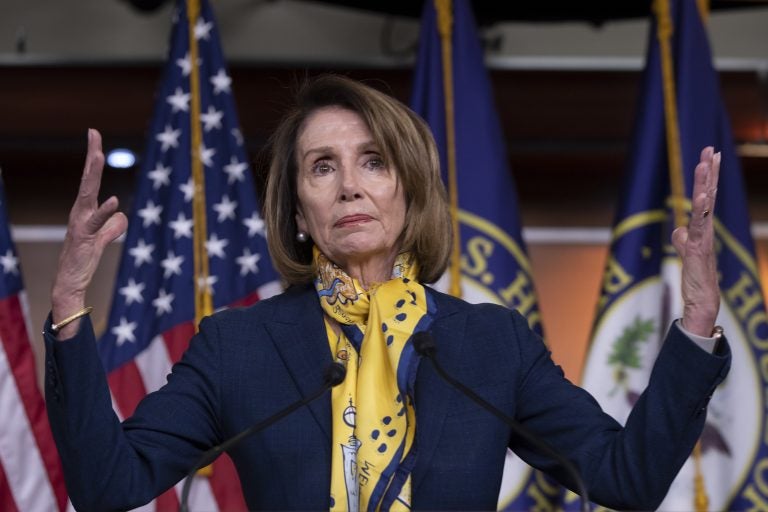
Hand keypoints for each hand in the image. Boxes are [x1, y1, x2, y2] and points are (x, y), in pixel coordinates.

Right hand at [51, 129, 127, 338]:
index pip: (91, 179)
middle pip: (88, 179)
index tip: (95, 134)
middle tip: (94, 133)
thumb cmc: (84, 260)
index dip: (93, 158)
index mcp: (85, 211)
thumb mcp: (103, 240)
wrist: (70, 283)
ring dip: (93, 174)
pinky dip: (105, 211)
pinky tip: (114, 200)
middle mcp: (80, 213)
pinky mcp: (87, 238)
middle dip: (91, 155)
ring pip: (88, 194)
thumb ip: (112, 226)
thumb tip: (122, 215)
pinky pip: (97, 222)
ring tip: (99, 155)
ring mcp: (81, 224)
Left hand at [671, 147, 720, 336]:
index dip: (708, 177)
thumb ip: (682, 239)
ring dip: (705, 183)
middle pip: (709, 195)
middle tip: (710, 148)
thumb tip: (678, 230)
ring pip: (705, 206)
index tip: (710, 155)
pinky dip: (702, 210)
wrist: (702, 301)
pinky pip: (700, 226)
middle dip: (709, 172)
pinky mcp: (698, 248)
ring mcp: (704, 238)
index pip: (706, 197)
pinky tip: (703, 195)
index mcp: (702, 228)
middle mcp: (706, 229)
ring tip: (705, 162)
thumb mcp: (685, 253)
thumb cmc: (696, 278)